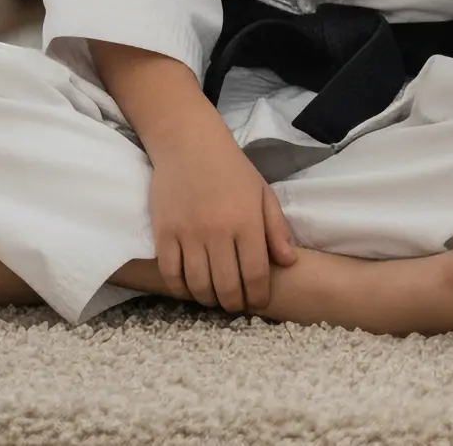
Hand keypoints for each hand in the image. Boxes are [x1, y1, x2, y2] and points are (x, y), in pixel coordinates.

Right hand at [148, 132, 296, 312]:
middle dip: (235, 304)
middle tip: (237, 306)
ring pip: (199, 285)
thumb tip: (288, 262)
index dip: (258, 296)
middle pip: (227, 286)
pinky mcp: (164, 234)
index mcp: (247, 223)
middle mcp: (218, 233)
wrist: (190, 145)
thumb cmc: (232, 170)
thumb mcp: (263, 194)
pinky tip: (191, 288)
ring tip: (216, 299)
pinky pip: (171, 274)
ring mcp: (188, 235)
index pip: (255, 274)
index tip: (259, 303)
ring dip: (209, 300)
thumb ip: (276, 229)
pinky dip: (182, 288)